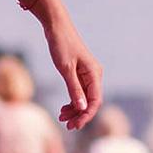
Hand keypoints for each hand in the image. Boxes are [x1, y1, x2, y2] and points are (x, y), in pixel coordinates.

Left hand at [38, 0, 102, 128]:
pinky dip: (73, 100)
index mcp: (94, 74)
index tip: (74, 125)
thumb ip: (74, 89)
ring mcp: (88, 74)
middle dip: (79, 114)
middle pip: (91, 102)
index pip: (95, 101)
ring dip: (75, 109)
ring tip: (61, 117)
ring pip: (85, 98)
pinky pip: (80, 91)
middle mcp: (95, 75)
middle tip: (66, 125)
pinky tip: (64, 107)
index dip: (86, 115)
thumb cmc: (61, 45)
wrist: (56, 26)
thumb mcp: (66, 69)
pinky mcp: (80, 72)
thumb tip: (83, 108)